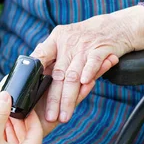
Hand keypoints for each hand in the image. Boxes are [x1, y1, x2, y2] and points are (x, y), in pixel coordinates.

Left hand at [31, 6, 143, 123]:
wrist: (114, 26)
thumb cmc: (86, 36)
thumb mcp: (66, 38)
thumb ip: (51, 53)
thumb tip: (32, 68)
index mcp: (56, 39)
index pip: (41, 56)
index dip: (34, 74)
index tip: (29, 92)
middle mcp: (68, 42)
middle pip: (58, 74)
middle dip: (54, 98)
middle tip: (51, 117)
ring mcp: (84, 46)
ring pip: (74, 75)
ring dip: (69, 97)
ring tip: (65, 115)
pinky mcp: (101, 48)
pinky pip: (93, 62)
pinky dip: (89, 73)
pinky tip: (85, 85)